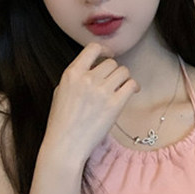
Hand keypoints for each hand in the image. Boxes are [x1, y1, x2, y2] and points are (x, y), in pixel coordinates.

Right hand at [43, 42, 138, 163]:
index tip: (109, 55)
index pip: (92, 48)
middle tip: (114, 82)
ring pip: (123, 71)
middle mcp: (87, 79)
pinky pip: (131, 85)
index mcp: (72, 73)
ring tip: (122, 88)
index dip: (104, 50)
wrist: (66, 145)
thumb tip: (93, 69)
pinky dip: (133, 86)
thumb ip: (76, 77)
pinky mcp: (114, 104)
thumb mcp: (61, 92)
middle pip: (111, 63)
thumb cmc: (62, 122)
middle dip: (114, 71)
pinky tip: (132, 92)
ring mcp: (101, 91)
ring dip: (124, 78)